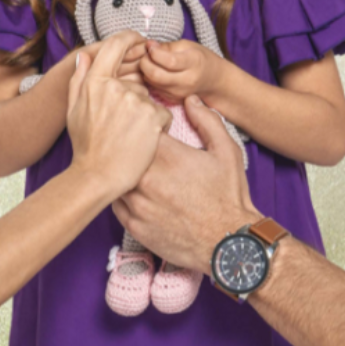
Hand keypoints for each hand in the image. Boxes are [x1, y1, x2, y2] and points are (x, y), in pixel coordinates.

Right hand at [66, 30, 170, 198]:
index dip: (131, 38)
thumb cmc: (86, 146)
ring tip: (129, 135)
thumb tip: (84, 56)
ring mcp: (135, 101)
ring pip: (150, 100)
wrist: (97, 176)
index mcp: (95, 82)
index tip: (139, 41)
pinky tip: (141, 140)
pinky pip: (162, 114)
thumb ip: (79, 79)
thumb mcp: (74, 110)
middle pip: (137, 82)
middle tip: (121, 124)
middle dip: (135, 98)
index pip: (116, 44)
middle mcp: (116, 87)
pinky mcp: (152, 117)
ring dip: (145, 115)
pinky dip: (157, 127)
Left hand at [115, 95, 255, 271]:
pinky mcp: (134, 226)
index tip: (147, 129)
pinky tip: (136, 194)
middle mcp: (146, 179)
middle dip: (128, 150)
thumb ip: (207, 121)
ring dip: (123, 174)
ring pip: (116, 179)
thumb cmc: (229, 197)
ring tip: (134, 172)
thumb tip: (190, 100)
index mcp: (167, 156)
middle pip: (122, 154)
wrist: (228, 245)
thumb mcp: (227, 152)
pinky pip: (116, 204)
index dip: (141, 126)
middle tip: (136, 150)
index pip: (138, 128)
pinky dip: (123, 196)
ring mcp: (138, 204)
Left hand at [138, 38, 227, 103]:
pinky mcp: (173, 100)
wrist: (213, 81)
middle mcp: (186, 81)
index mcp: (193, 63)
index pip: (169, 61)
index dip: (154, 52)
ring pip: (151, 82)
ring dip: (146, 71)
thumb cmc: (200, 59)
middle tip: (146, 55)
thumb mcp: (188, 46)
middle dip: (144, 63)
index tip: (151, 46)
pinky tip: (156, 72)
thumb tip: (148, 45)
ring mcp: (179, 93)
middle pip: (155, 75)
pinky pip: (154, 88)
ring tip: (151, 63)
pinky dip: (150, 79)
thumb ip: (167, 46)